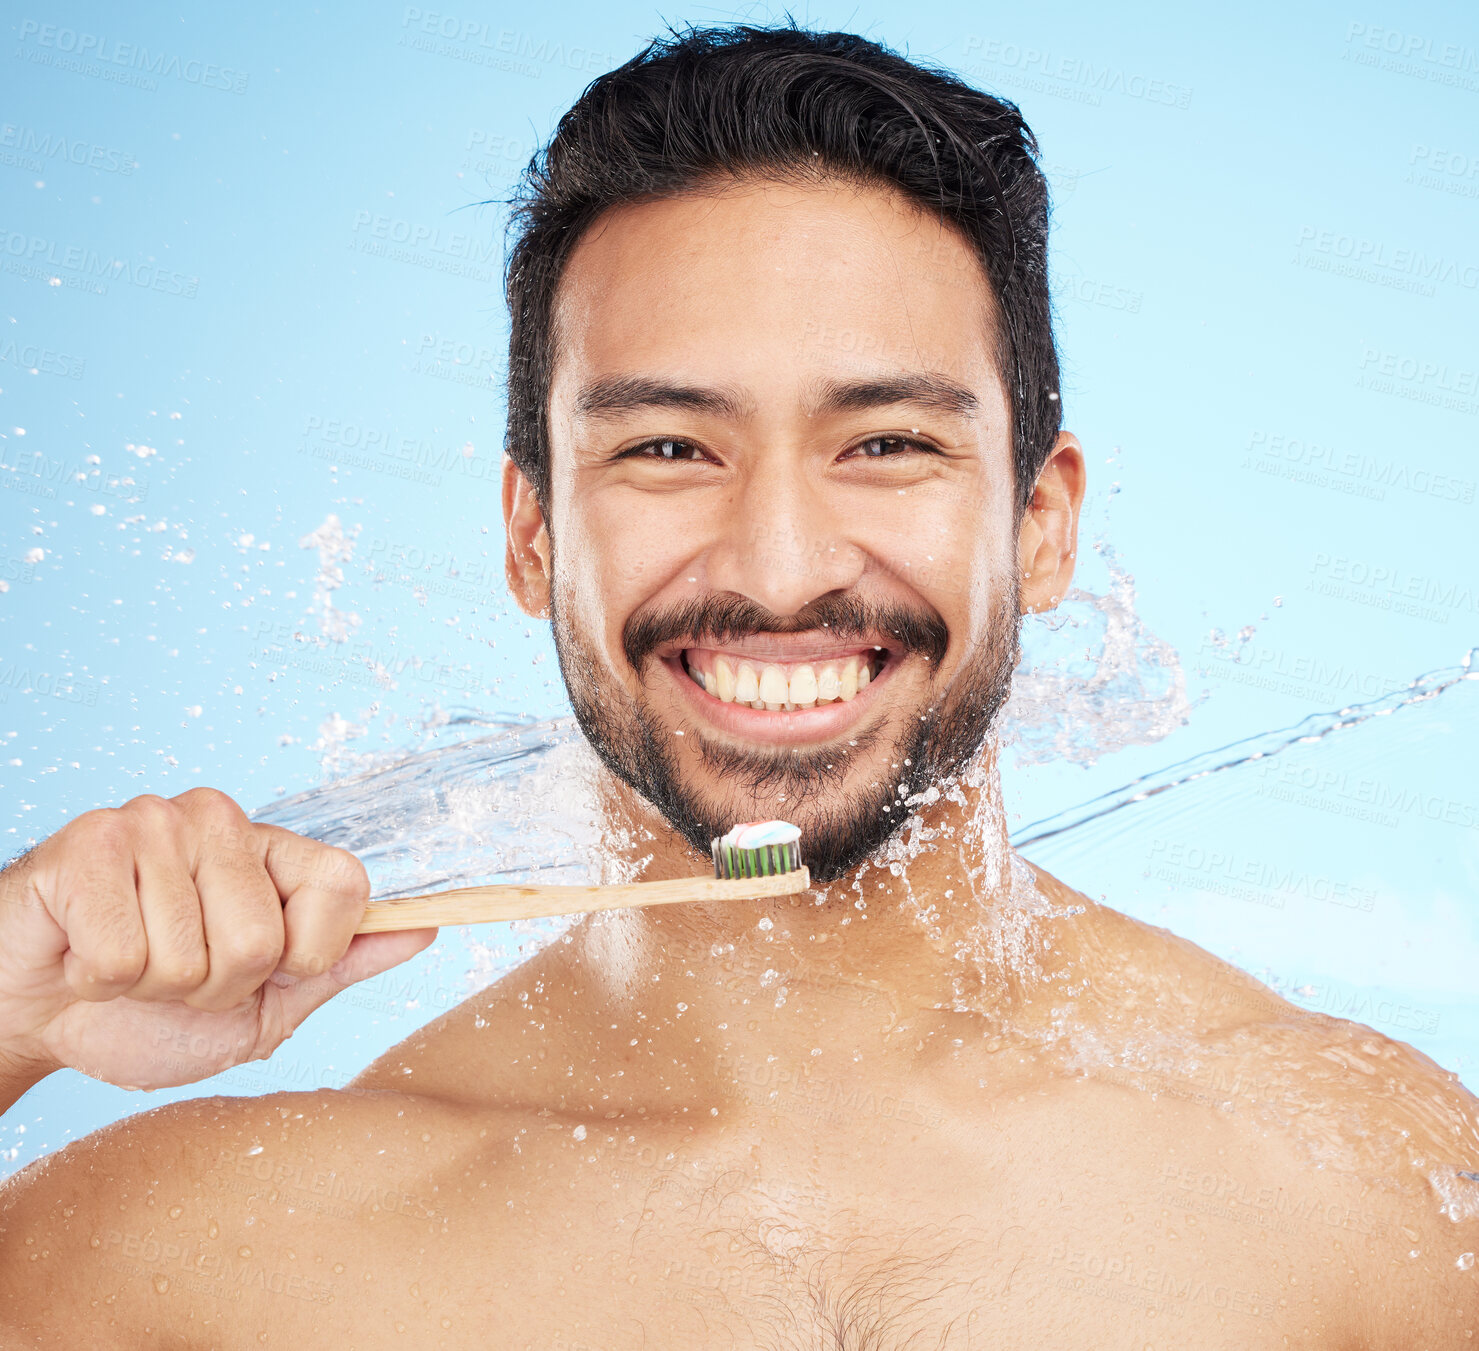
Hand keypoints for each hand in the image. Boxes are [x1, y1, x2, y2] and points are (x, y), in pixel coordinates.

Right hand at [0, 787, 436, 1090]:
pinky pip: (121, 952)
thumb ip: (342, 963)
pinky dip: (101, 979)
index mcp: (275, 850)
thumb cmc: (154, 1011)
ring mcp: (153, 822)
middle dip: (217, 986)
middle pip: (262, 939)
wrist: (43, 1016)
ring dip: (154, 984)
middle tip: (177, 973)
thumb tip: (430, 928)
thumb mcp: (268, 1002)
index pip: (346, 885)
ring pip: (189, 953)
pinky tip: (86, 954)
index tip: (268, 967)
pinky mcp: (87, 845)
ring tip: (131, 962)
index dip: (309, 953)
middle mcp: (221, 820)